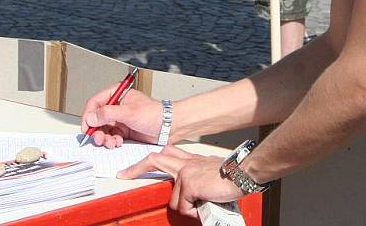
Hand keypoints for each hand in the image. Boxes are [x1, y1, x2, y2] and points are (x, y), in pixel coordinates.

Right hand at [80, 87, 162, 147]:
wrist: (168, 126)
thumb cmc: (154, 114)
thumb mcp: (129, 112)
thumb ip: (108, 114)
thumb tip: (91, 117)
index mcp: (118, 94)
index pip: (95, 102)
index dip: (88, 115)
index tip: (86, 127)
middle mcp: (117, 106)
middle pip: (96, 118)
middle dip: (96, 130)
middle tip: (98, 139)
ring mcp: (120, 119)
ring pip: (102, 129)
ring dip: (104, 138)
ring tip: (110, 143)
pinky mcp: (123, 130)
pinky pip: (110, 136)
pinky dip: (111, 141)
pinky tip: (117, 143)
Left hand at [118, 146, 241, 217]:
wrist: (243, 173)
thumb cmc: (232, 176)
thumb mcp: (211, 174)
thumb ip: (198, 179)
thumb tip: (193, 196)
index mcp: (192, 160)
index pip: (168, 155)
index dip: (150, 161)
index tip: (135, 167)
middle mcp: (187, 163)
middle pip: (156, 160)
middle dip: (136, 169)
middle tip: (122, 175)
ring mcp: (186, 172)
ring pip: (174, 199)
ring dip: (187, 207)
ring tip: (203, 204)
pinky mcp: (189, 183)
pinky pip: (183, 207)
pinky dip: (194, 211)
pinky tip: (206, 204)